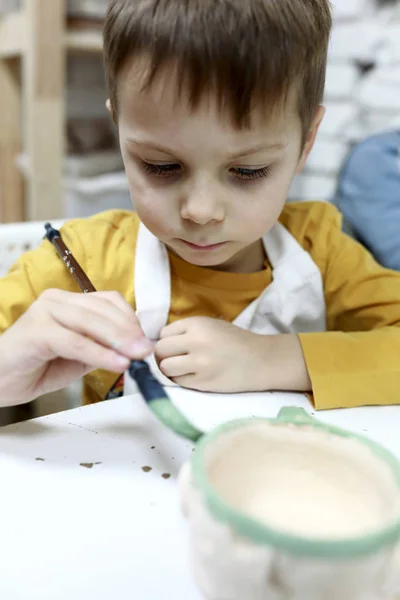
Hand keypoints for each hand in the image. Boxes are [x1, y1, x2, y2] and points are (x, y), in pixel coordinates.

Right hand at [0, 289, 152, 405]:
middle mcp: (57, 300)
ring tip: (136, 357)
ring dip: (118, 340)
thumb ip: (103, 348)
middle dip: (129, 331)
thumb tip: (135, 350)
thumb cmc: (36, 367)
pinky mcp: (37, 330)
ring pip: (91, 322)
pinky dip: (99, 353)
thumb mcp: (79, 357)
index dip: (130, 320)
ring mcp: (45, 312)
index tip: (145, 341)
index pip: (108, 302)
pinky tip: (116, 364)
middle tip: (146, 351)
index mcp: (69, 302)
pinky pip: (75, 341)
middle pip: (103, 309)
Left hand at [155, 317, 311, 393]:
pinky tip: (194, 377)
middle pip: (160, 351)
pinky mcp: (203, 383)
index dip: (168, 341)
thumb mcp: (211, 325)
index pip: (163, 333)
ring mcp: (199, 363)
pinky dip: (182, 380)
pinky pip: (178, 382)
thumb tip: (159, 343)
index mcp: (197, 324)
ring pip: (165, 368)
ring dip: (170, 370)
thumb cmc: (235, 341)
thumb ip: (187, 331)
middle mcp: (196, 341)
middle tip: (177, 359)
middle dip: (164, 356)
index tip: (177, 346)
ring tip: (184, 369)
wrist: (262, 360)